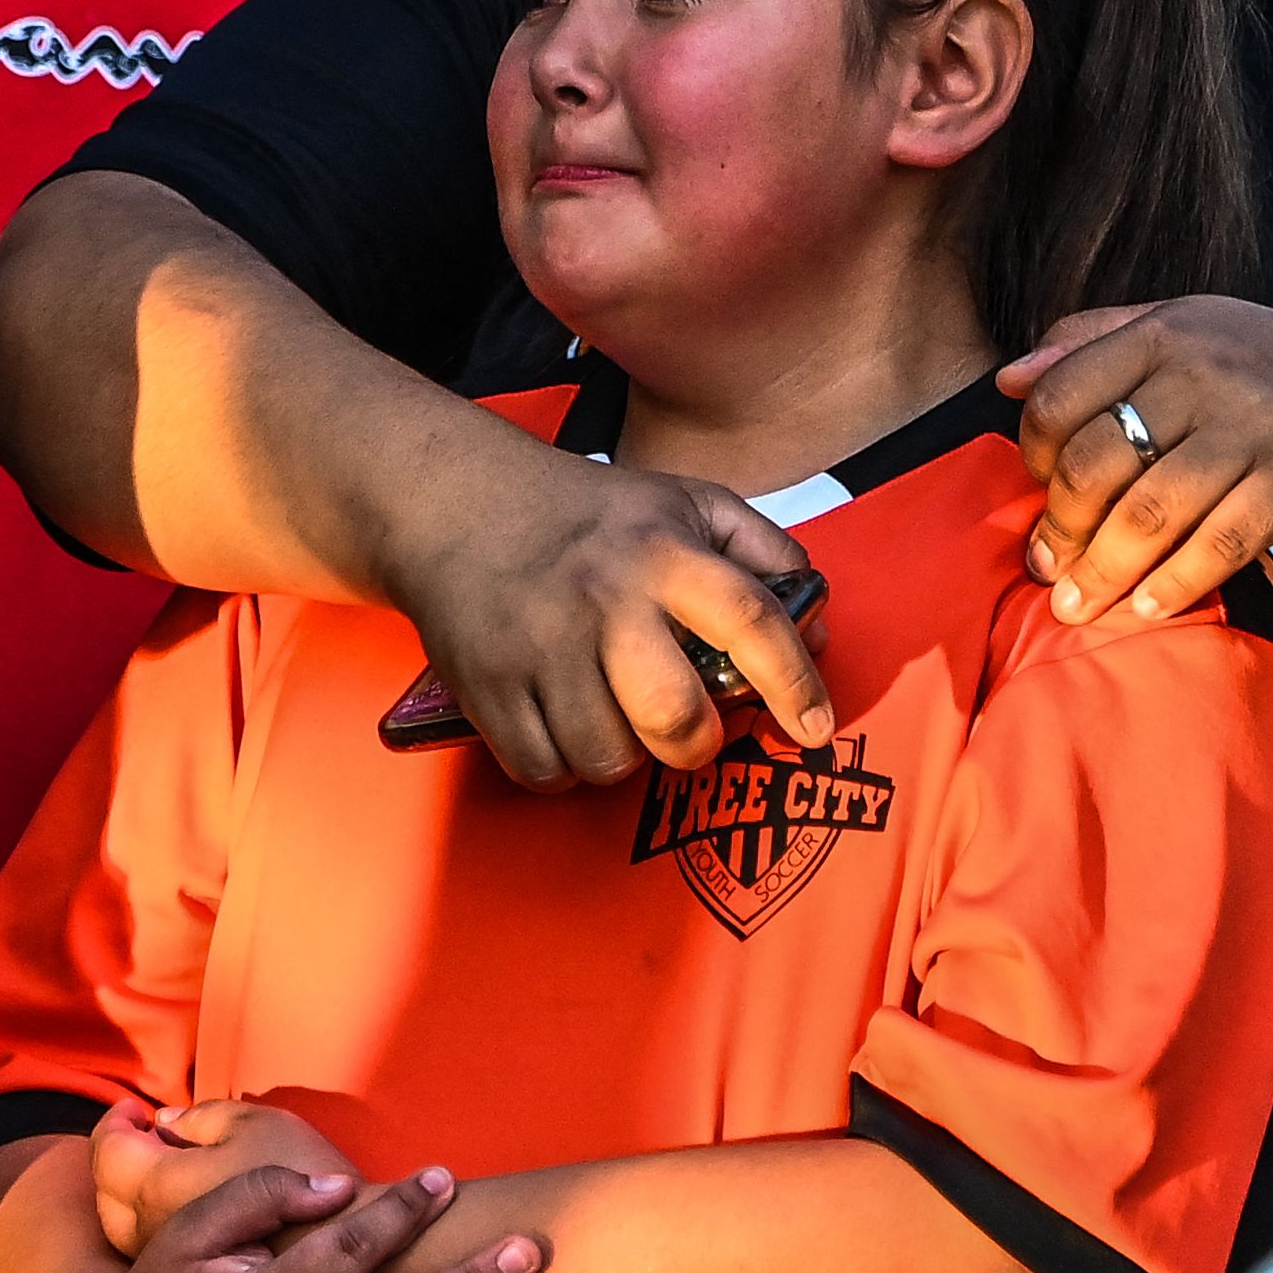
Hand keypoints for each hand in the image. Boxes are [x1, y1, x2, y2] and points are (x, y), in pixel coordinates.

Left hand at [93, 1099, 351, 1257]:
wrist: (347, 1254)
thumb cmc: (302, 1176)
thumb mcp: (257, 1124)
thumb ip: (203, 1117)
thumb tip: (166, 1121)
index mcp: (159, 1183)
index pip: (109, 1150)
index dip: (117, 1122)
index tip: (136, 1110)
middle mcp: (150, 1230)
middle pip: (107, 1192)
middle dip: (120, 1156)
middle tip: (146, 1134)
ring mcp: (169, 1265)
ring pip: (124, 1226)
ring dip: (134, 1193)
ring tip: (165, 1168)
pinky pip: (150, 1248)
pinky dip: (153, 1220)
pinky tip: (186, 1207)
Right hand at [383, 438, 824, 787]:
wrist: (455, 502)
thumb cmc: (590, 516)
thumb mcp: (685, 502)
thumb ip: (763, 553)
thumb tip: (817, 630)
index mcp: (664, 552)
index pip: (751, 621)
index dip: (796, 685)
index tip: (816, 729)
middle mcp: (605, 600)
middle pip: (676, 720)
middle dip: (695, 746)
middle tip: (688, 731)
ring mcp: (540, 647)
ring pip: (609, 759)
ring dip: (621, 755)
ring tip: (612, 715)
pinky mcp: (486, 686)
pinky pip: (545, 771)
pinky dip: (562, 766)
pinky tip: (563, 724)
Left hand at [1002, 297, 1272, 628]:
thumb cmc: (1257, 367)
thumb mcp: (1179, 328)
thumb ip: (1091, 342)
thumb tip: (1008, 381)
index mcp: (1164, 334)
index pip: (1062, 395)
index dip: (1032, 451)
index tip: (1037, 486)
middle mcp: (1203, 377)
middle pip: (1096, 463)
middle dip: (1061, 526)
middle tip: (1048, 563)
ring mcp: (1249, 435)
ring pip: (1147, 516)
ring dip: (1102, 571)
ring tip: (1075, 603)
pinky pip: (1212, 550)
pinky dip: (1171, 586)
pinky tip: (1145, 606)